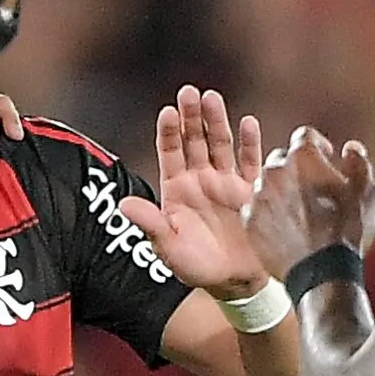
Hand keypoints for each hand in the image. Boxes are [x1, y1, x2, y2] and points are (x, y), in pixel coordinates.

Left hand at [119, 87, 271, 296]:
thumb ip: (150, 224)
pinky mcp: (251, 191)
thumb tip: (123, 205)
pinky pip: (250, 162)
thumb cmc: (196, 267)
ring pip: (220, 144)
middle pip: (194, 141)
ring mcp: (226, 182)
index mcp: (176, 189)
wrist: (235, 283)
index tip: (166, 112)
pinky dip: (249, 142)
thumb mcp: (168, 248)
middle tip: (189, 91)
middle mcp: (200, 180)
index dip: (168, 133)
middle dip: (191, 117)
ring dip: (216, 121)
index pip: (169, 153)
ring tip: (212, 98)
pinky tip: (247, 122)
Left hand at [248, 125, 374, 271]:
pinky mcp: (250, 221)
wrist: (323, 273)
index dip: (319, 145)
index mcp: (303, 158)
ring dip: (280, 190)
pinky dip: (268, 212)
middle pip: (282, 158)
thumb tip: (352, 148)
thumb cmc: (348, 230)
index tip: (326, 157)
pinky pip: (257, 207)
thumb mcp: (366, 192)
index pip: (306, 136)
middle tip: (311, 187)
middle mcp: (274, 171)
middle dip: (296, 168)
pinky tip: (285, 225)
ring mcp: (259, 196)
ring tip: (298, 209)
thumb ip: (359, 162)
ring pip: (267, 183)